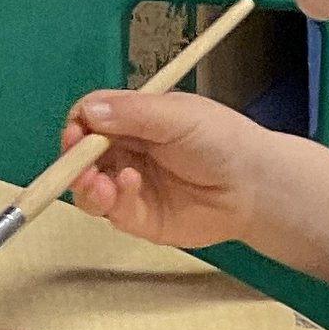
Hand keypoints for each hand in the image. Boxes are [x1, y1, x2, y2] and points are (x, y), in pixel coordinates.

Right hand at [61, 88, 272, 251]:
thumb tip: (88, 112)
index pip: (90, 118)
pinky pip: (111, 211)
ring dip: (86, 185)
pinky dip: (112, 200)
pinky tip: (129, 187)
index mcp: (134, 119)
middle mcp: (126, 151)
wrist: (254, 186)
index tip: (77, 131)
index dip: (79, 125)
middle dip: (74, 159)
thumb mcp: (177, 116)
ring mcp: (129, 185)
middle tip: (78, 162)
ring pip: (88, 188)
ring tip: (99, 183)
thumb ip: (132, 113)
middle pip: (81, 155)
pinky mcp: (138, 217)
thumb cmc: (223, 141)